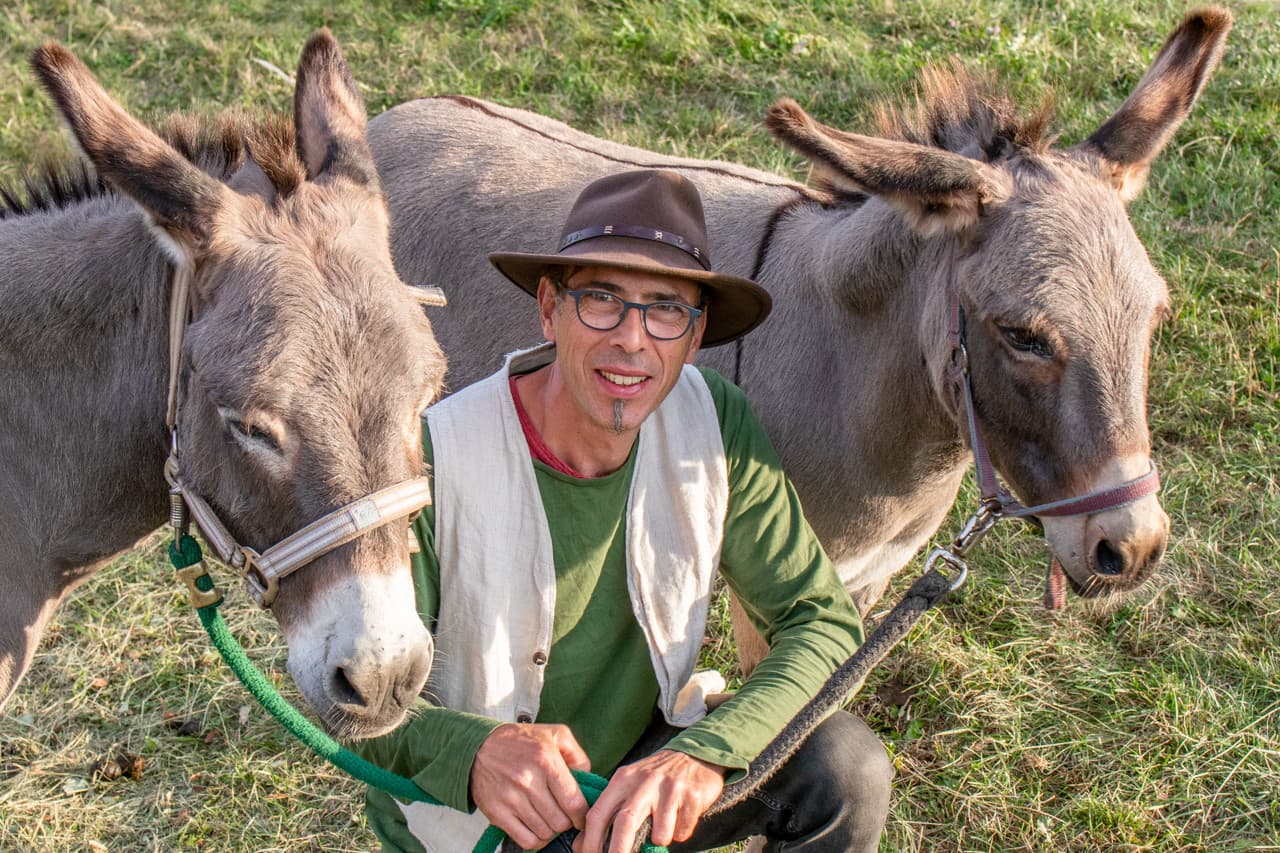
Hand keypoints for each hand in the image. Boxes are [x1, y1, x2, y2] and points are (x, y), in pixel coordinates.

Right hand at [471, 722, 591, 849]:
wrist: (478, 747)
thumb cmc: (521, 741)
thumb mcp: (554, 734)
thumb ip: (577, 754)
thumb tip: (587, 778)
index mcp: (546, 760)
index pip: (573, 803)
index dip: (582, 816)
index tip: (581, 817)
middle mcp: (528, 780)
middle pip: (560, 821)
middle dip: (566, 821)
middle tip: (563, 814)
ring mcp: (511, 798)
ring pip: (544, 832)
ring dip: (551, 829)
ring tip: (548, 817)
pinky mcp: (497, 813)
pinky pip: (525, 840)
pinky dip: (536, 839)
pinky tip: (536, 827)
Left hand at [573, 750, 724, 852]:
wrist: (695, 755)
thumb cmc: (654, 777)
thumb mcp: (628, 784)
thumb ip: (608, 811)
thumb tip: (582, 846)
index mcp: (623, 779)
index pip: (599, 813)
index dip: (591, 841)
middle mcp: (644, 782)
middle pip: (625, 823)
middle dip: (618, 851)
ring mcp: (670, 789)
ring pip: (660, 834)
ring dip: (660, 840)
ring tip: (663, 829)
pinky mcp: (692, 797)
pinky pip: (682, 831)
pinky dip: (680, 833)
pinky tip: (681, 817)